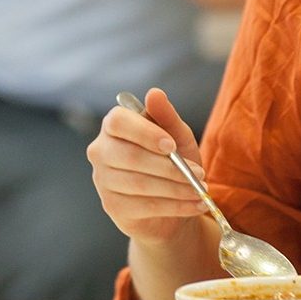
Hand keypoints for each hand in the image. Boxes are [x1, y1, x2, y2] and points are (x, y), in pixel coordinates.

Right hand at [86, 88, 208, 245]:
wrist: (171, 203)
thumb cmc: (171, 161)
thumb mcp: (177, 136)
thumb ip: (166, 116)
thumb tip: (154, 93)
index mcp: (113, 126)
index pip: (119, 122)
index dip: (145, 133)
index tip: (172, 146)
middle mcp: (100, 151)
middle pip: (129, 157)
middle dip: (169, 168)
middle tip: (199, 174)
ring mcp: (103, 180)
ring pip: (140, 184)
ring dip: (177, 189)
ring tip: (200, 191)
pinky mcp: (112, 206)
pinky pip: (145, 206)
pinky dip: (176, 206)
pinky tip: (195, 204)